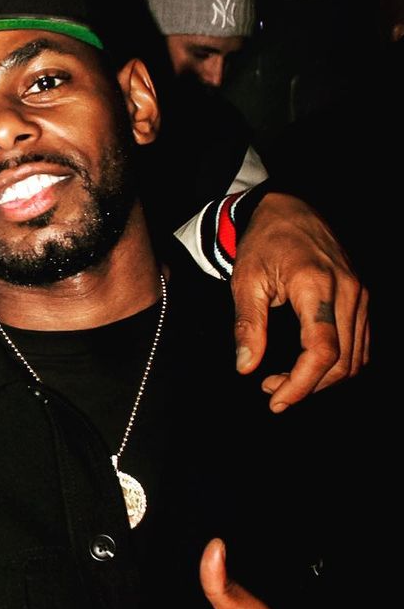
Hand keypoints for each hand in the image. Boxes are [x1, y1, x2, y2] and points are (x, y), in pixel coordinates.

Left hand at [231, 192, 368, 411]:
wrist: (289, 209)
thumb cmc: (264, 242)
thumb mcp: (245, 281)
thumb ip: (247, 325)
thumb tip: (245, 367)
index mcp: (316, 286)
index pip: (321, 350)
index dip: (301, 384)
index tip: (275, 399)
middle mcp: (348, 291)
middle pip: (342, 361)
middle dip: (307, 385)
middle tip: (270, 388)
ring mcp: (360, 294)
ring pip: (356, 357)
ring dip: (323, 379)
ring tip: (284, 378)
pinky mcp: (362, 297)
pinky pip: (360, 343)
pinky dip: (338, 363)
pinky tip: (307, 364)